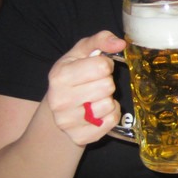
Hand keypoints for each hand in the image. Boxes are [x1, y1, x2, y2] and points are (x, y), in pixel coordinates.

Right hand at [45, 30, 125, 145]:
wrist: (58, 108)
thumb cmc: (74, 75)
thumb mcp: (82, 52)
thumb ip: (101, 40)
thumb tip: (120, 43)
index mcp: (59, 75)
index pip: (102, 67)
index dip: (105, 65)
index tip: (97, 69)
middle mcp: (59, 100)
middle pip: (107, 86)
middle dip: (107, 83)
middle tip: (96, 85)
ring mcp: (67, 122)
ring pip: (110, 105)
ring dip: (109, 100)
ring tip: (96, 98)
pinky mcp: (79, 137)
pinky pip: (111, 122)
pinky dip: (110, 115)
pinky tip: (98, 112)